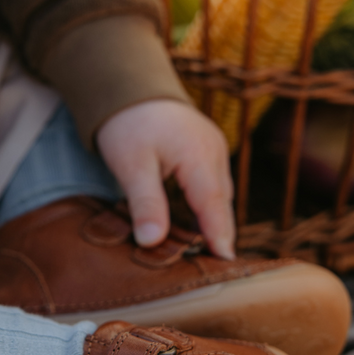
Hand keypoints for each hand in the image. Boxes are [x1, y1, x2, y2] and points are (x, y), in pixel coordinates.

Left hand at [97, 99, 234, 258]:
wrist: (128, 83)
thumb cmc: (127, 122)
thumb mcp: (131, 165)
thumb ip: (146, 204)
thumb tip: (152, 242)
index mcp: (199, 156)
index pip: (214, 207)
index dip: (219, 238)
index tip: (226, 266)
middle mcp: (214, 152)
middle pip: (221, 203)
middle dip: (219, 234)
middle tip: (215, 270)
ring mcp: (213, 148)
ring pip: (218, 194)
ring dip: (212, 220)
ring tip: (205, 254)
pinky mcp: (206, 149)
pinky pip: (212, 183)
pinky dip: (206, 204)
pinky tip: (194, 223)